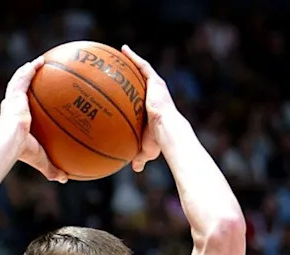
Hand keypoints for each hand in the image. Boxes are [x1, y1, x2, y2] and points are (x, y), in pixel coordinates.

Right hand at [0, 57, 67, 182]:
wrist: (10, 143)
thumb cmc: (23, 152)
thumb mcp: (41, 160)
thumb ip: (53, 168)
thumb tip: (65, 179)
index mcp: (15, 122)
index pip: (19, 111)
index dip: (25, 104)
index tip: (33, 102)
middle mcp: (11, 108)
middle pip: (18, 93)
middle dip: (26, 83)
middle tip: (37, 77)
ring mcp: (12, 100)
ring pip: (19, 81)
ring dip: (28, 71)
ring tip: (39, 63)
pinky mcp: (15, 95)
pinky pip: (23, 77)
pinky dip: (31, 69)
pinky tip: (41, 61)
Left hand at [121, 44, 175, 172]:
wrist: (168, 132)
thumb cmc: (158, 142)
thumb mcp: (145, 150)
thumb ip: (139, 157)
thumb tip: (136, 169)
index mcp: (153, 109)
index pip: (143, 98)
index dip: (136, 92)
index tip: (128, 89)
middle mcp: (155, 95)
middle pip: (143, 81)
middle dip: (133, 74)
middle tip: (123, 68)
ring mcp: (156, 87)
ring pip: (142, 70)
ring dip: (133, 60)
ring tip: (121, 52)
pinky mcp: (155, 81)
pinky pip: (142, 66)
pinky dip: (133, 57)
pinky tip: (124, 49)